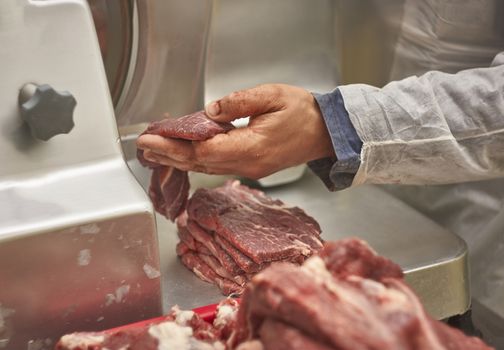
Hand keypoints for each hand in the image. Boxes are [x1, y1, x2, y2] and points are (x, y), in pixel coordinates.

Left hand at [136, 84, 334, 178]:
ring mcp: (249, 168)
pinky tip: (184, 157)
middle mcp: (248, 163)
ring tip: (155, 154)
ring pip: (207, 167)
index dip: (175, 145)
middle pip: (201, 163)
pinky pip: (217, 166)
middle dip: (169, 155)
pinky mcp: (251, 166)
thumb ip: (239, 102)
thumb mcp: (272, 96)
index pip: (204, 149)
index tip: (152, 138)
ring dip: (179, 160)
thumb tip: (209, 110)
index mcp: (252, 147)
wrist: (324, 132)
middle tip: (144, 148)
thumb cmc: (302, 112)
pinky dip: (197, 161)